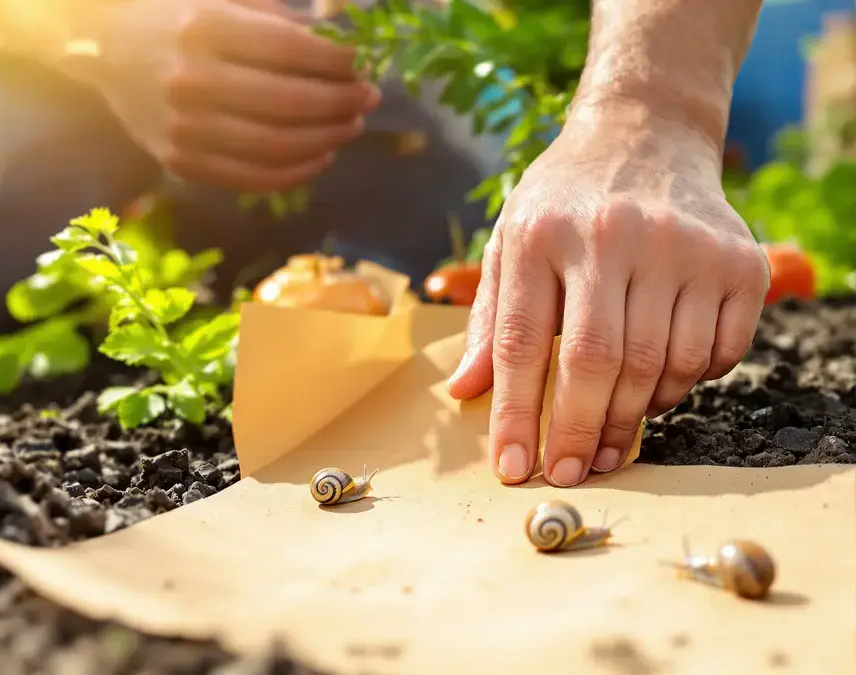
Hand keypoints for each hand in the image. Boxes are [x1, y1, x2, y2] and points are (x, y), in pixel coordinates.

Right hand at [72, 0, 378, 191]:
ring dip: (326, 140)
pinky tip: (320, 158)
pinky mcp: (178, 160)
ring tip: (350, 126)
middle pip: (288, 104)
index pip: (289, 50)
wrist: (100, 46)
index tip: (361, 63)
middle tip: (368, 98)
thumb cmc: (172, 13)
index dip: (335, 61)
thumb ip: (277, 16)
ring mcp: (181, 127)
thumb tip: (343, 42)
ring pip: (275, 147)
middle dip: (340, 103)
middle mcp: (190, 79)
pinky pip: (249, 178)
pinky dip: (294, 173)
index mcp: (203, 27)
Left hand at [446, 103, 769, 487]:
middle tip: (571, 472)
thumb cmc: (565, 201)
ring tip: (610, 436)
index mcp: (541, 235)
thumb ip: (491, 320)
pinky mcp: (737, 261)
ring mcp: (682, 246)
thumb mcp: (511, 242)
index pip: (522, 343)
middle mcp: (612, 236)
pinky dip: (687, 385)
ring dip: (634, 416)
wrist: (647, 133)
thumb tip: (464, 393)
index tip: (513, 468)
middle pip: (596, 362)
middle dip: (579, 432)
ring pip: (661, 365)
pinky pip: (716, 354)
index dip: (516, 415)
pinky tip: (659, 386)